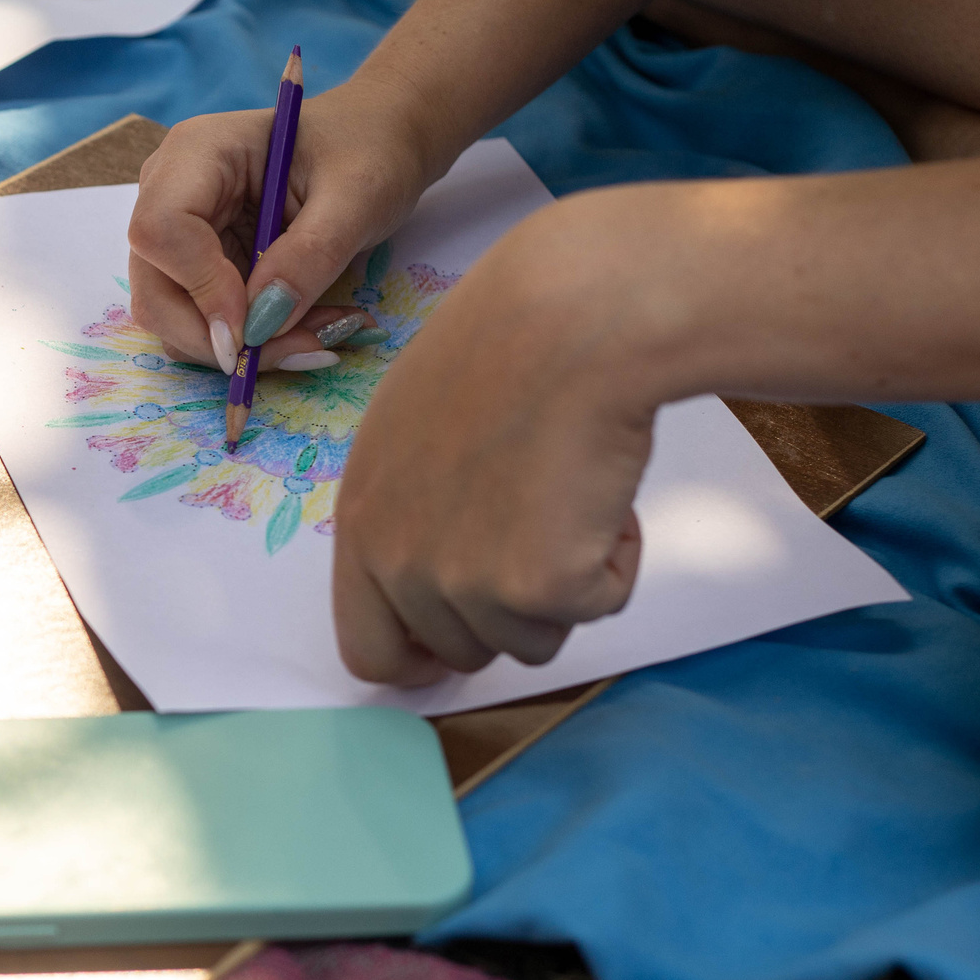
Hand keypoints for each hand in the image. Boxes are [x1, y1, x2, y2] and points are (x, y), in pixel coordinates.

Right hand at [126, 89, 429, 374]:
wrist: (378, 141)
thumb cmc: (368, 150)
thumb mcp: (357, 196)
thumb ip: (311, 254)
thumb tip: (262, 322)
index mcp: (197, 153)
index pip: (161, 231)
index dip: (201, 288)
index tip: (259, 326)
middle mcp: (170, 194)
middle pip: (155, 289)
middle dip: (220, 339)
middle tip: (302, 349)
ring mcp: (180, 235)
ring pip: (175, 319)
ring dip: (243, 348)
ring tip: (319, 337)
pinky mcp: (200, 268)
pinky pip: (205, 324)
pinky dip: (253, 342)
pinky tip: (306, 328)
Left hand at [332, 188, 673, 683]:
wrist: (571, 321)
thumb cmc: (505, 348)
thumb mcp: (412, 431)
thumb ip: (411, 509)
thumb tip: (435, 571)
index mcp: (362, 523)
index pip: (368, 648)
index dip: (419, 657)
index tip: (455, 647)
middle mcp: (401, 563)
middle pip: (462, 651)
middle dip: (509, 609)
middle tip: (541, 527)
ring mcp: (468, 583)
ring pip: (533, 639)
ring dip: (565, 581)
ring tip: (568, 488)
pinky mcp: (542, 589)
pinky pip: (597, 607)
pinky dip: (617, 560)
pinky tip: (604, 486)